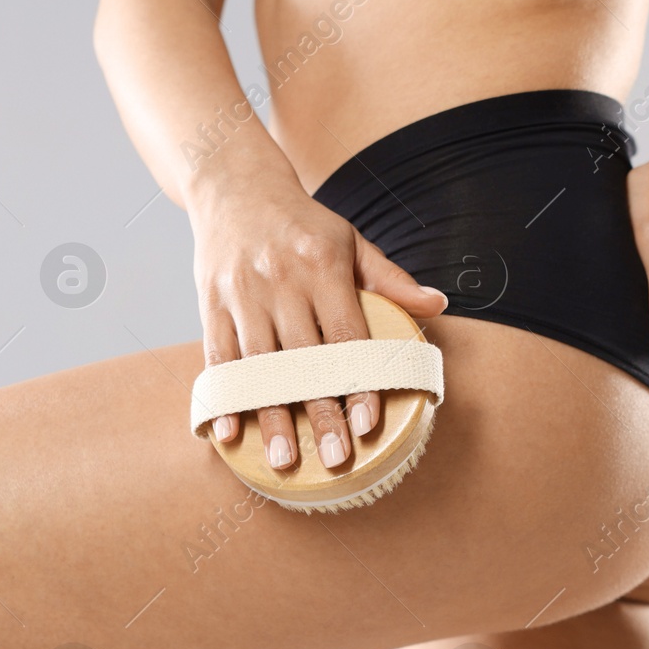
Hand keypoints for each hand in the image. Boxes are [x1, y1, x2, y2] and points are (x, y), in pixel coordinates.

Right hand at [189, 172, 447, 470]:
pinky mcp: (210, 304)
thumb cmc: (301, 223)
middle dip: (319, 413)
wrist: (234, 186)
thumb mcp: (350, 241)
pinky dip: (224, 396)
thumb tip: (438, 305)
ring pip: (259, 367)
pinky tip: (230, 432)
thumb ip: (390, 278)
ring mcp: (242, 294)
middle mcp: (281, 281)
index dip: (358, 382)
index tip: (368, 423)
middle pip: (303, 360)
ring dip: (271, 417)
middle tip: (335, 458)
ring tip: (285, 461)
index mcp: (322, 266)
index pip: (346, 335)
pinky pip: (216, 358)